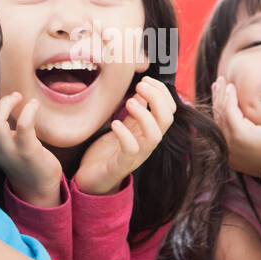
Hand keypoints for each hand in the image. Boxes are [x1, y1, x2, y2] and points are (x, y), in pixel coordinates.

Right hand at [0, 91, 64, 206]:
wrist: (38, 186)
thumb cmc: (22, 159)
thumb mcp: (2, 144)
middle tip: (9, 95)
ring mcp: (9, 151)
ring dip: (6, 103)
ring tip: (18, 96)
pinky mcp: (27, 151)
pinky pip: (24, 125)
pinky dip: (28, 110)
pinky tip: (34, 105)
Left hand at [73, 76, 175, 194]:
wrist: (91, 181)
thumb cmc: (107, 152)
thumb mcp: (123, 126)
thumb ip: (134, 111)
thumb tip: (142, 90)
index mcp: (148, 132)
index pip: (169, 110)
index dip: (162, 92)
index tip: (146, 79)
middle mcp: (146, 144)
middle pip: (167, 119)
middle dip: (157, 98)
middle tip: (140, 85)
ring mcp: (136, 156)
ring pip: (155, 136)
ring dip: (144, 115)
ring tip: (129, 101)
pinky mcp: (121, 165)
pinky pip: (131, 151)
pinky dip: (125, 135)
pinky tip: (115, 124)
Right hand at [211, 75, 260, 176]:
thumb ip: (257, 134)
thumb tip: (259, 124)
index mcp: (232, 154)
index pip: (222, 126)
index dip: (220, 109)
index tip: (222, 94)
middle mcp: (228, 149)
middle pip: (218, 118)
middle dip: (217, 99)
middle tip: (218, 84)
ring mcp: (232, 142)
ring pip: (221, 113)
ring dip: (221, 95)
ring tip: (223, 81)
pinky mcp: (240, 134)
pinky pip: (229, 110)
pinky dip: (229, 97)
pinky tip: (231, 87)